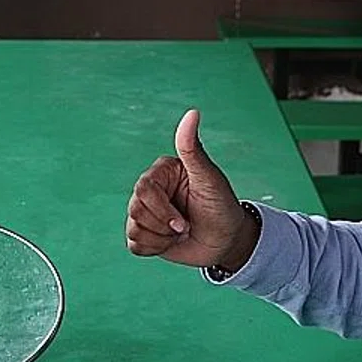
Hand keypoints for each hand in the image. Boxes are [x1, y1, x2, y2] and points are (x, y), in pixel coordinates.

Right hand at [125, 110, 258, 270]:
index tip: (184, 221)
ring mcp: (146, 212)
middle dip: (163, 226)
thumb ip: (192, 148)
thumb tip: (192, 113)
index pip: (143, 190)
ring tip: (180, 232)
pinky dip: (154, 248)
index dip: (161, 210)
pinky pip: (134, 244)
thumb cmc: (222, 206)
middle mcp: (151, 190)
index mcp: (162, 172)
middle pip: (135, 210)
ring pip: (134, 228)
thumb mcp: (209, 178)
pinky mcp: (145, 233)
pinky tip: (171, 242)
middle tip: (185, 226)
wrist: (227, 241)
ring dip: (161, 238)